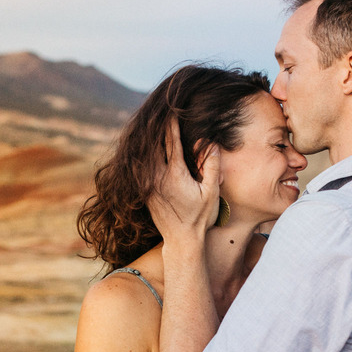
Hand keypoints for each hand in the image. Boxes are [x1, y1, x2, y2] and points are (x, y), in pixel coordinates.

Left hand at [146, 118, 220, 242]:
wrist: (181, 241)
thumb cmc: (200, 217)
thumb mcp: (211, 192)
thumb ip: (211, 166)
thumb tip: (209, 143)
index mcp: (175, 174)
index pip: (172, 142)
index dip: (171, 125)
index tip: (171, 110)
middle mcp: (158, 177)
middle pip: (153, 145)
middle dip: (155, 128)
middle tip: (156, 112)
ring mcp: (148, 185)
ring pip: (143, 156)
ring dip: (146, 141)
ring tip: (147, 126)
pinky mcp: (144, 193)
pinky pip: (140, 169)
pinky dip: (141, 157)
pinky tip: (143, 150)